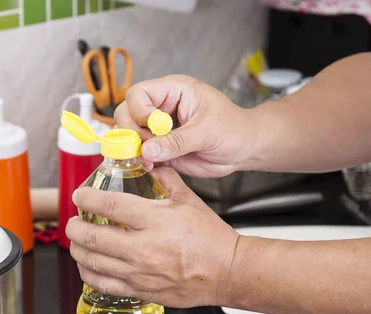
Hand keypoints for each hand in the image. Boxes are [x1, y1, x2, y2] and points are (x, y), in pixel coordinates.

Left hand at [66, 167, 239, 307]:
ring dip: (78, 250)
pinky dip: (89, 275)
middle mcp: (144, 247)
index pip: (110, 205)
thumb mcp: (188, 200)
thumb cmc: (210, 237)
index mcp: (155, 220)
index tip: (79, 196)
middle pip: (94, 237)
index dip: (87, 198)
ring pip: (94, 263)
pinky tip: (87, 267)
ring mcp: (141, 272)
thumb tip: (148, 163)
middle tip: (72, 222)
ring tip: (76, 242)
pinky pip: (105, 285)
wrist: (227, 272)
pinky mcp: (142, 291)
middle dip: (75, 228)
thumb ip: (164, 179)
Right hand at [114, 75, 259, 177]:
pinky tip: (151, 166)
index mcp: (173, 91)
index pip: (139, 94)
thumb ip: (177, 141)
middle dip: (132, 132)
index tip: (153, 128)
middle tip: (148, 147)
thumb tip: (148, 150)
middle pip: (126, 113)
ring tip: (151, 159)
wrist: (244, 149)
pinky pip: (140, 151)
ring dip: (134, 148)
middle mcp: (161, 107)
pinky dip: (140, 160)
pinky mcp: (160, 147)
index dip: (139, 111)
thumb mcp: (208, 132)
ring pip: (129, 133)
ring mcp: (158, 128)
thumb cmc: (234, 129)